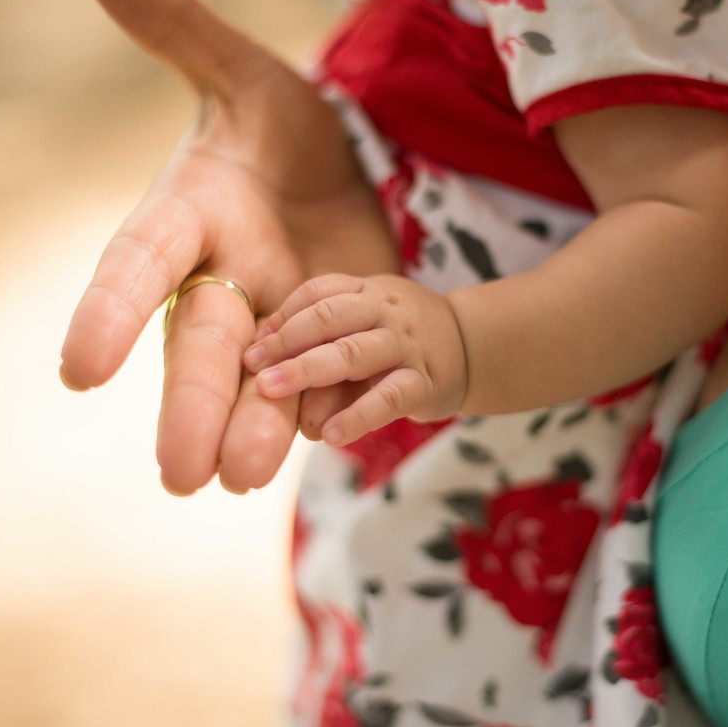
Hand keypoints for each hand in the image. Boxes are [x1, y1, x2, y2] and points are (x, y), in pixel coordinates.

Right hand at [58, 0, 399, 494]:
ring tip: (242, 476)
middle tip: (178, 474)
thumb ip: (183, 30)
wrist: (338, 177)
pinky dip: (327, 412)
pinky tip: (334, 440)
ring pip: (257, 385)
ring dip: (253, 429)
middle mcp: (222, 282)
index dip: (108, 311)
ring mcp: (276, 322)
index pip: (140, 264)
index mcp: (191, 218)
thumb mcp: (246, 74)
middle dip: (188, 404)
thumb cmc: (274, 127)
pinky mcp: (328, 343)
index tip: (77, 368)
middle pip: (199, 346)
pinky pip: (322, 385)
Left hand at [243, 274, 467, 445]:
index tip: (253, 345)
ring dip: (307, 371)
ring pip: (353, 353)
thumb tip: (262, 358)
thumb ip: (325, 333)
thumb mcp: (369, 320)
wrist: (475, 346)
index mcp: (369, 291)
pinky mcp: (425, 381)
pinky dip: (357, 416)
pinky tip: (330, 435)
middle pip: (329, 317)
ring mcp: (407, 345)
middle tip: (253, 367)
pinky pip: (388, 398)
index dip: (283, 317)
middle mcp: (387, 311)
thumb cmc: (405, 337)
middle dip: (286, 342)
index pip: (318, 292)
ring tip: (272, 391)